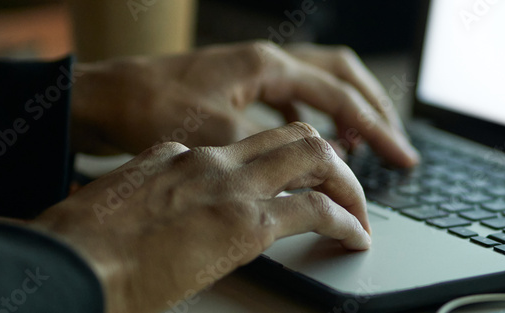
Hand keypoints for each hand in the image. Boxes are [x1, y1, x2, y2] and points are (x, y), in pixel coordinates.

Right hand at [31, 122, 371, 312]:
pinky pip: (316, 210)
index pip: (238, 149)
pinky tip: (354, 236)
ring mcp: (229, 186)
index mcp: (171, 156)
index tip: (283, 189)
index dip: (272, 168)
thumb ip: (144, 204)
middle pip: (289, 137)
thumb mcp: (111, 211)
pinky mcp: (246, 222)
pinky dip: (345, 221)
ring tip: (358, 212)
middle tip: (341, 187)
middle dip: (326, 160)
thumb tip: (157, 225)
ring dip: (346, 184)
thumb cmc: (78, 249)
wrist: (70, 264)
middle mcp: (206, 159)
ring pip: (315, 157)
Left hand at [70, 41, 418, 167]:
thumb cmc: (149, 109)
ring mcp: (251, 69)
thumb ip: (270, 152)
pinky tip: (316, 138)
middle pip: (342, 73)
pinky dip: (317, 115)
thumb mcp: (214, 136)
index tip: (401, 156)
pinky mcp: (237, 84)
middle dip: (375, 107)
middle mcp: (265, 60)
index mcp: (266, 66)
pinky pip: (295, 93)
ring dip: (349, 108)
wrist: (102, 97)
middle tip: (397, 143)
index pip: (340, 97)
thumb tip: (317, 170)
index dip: (377, 129)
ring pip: (320, 80)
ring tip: (367, 140)